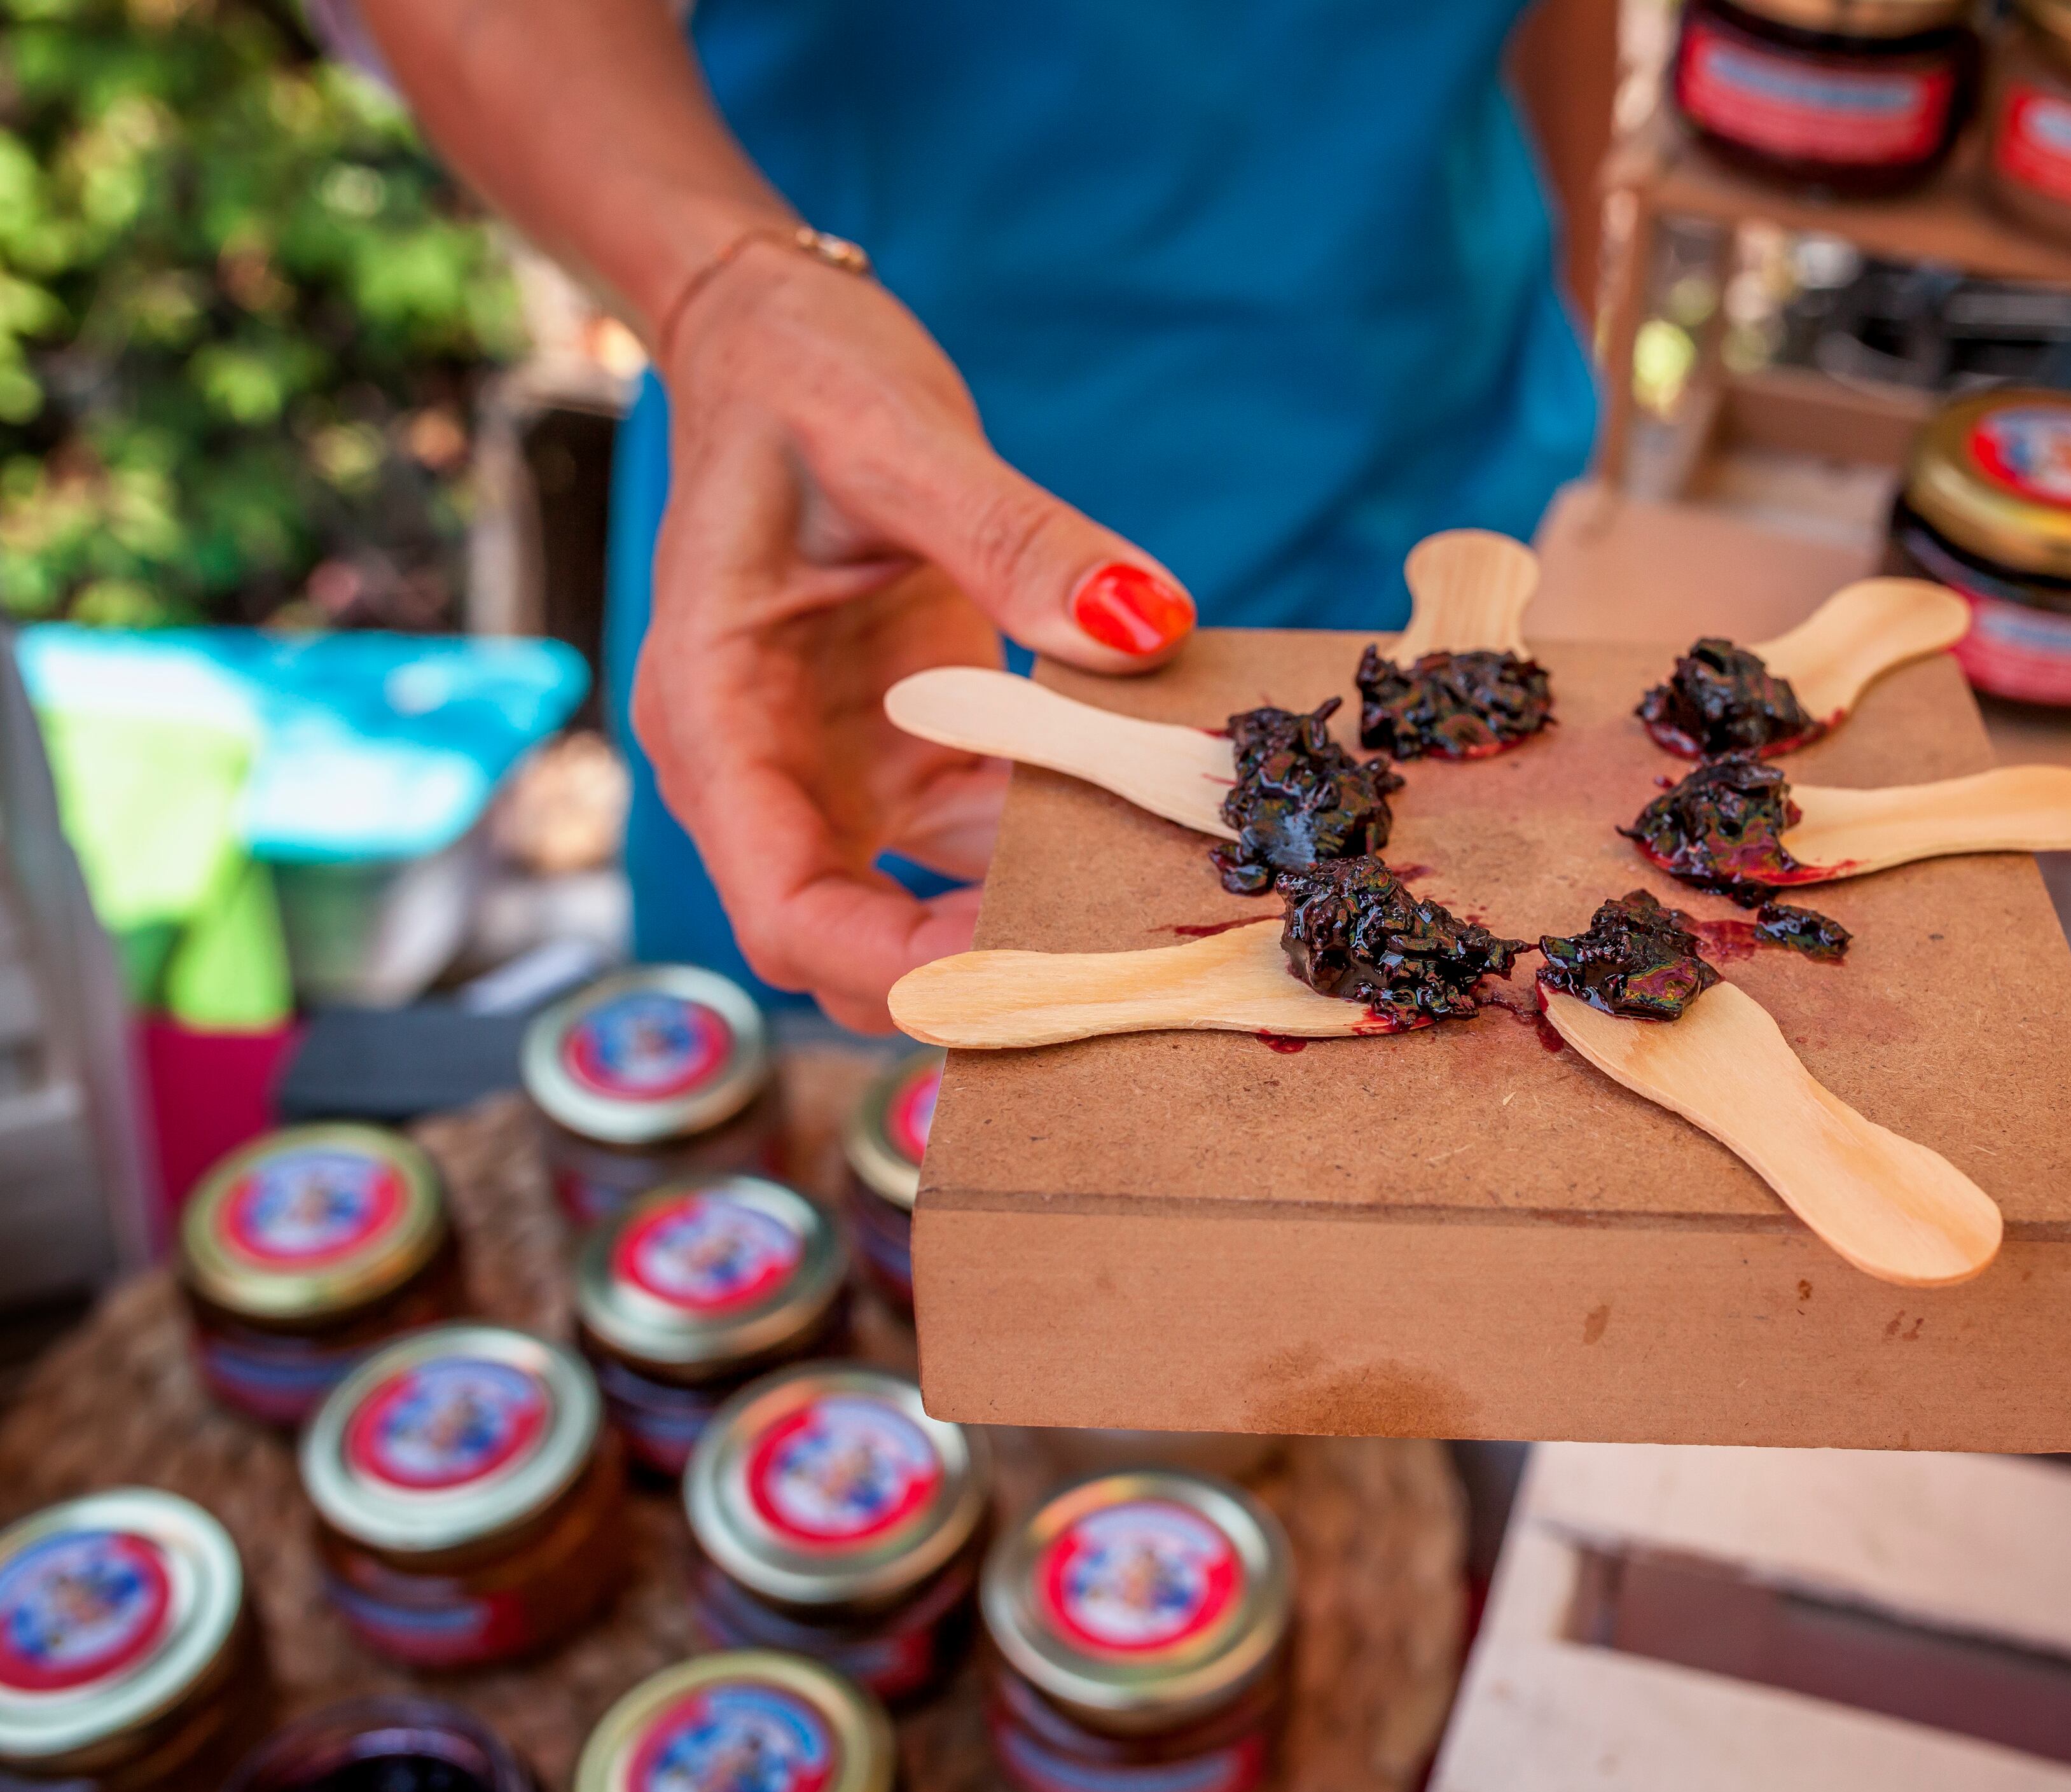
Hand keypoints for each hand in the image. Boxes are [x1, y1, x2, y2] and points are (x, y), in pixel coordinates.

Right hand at [631, 237, 1194, 1029]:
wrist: (779, 335)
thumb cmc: (801, 377)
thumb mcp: (899, 438)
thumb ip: (1015, 538)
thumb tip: (1142, 622)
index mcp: (716, 714)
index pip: (781, 905)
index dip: (891, 967)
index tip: (1015, 974)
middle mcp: (761, 767)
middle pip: (848, 939)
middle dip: (968, 968)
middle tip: (1115, 956)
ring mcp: (832, 767)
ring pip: (921, 903)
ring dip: (1024, 913)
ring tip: (1151, 904)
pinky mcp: (900, 748)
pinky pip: (975, 834)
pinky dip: (1048, 839)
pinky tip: (1141, 820)